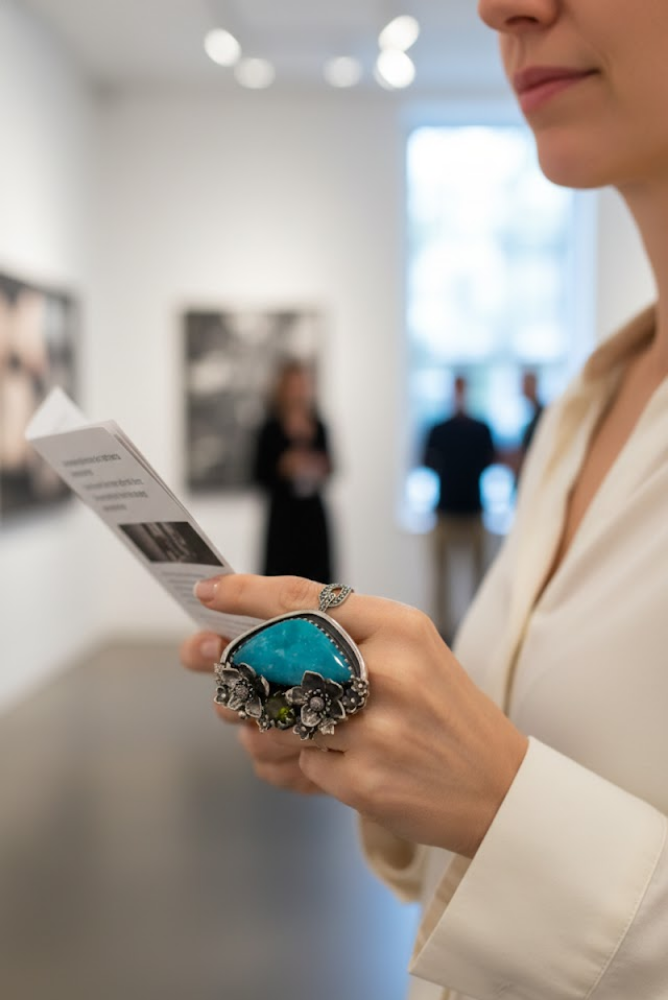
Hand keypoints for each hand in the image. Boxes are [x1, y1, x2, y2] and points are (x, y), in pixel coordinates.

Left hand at [186, 575, 528, 858]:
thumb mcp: (410, 653)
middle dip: (230, 662)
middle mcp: (387, 670)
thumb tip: (254, 633)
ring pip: (275, 716)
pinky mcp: (365, 779)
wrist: (500, 788)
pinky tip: (312, 762)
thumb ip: (343, 637)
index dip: (245, 593)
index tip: (208, 590)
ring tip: (256, 722)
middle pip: (275, 656)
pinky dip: (293, 764)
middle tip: (207, 663)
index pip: (303, 599)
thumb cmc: (443, 713)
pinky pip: (300, 764)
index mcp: (398, 627)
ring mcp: (376, 727)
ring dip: (255, 722)